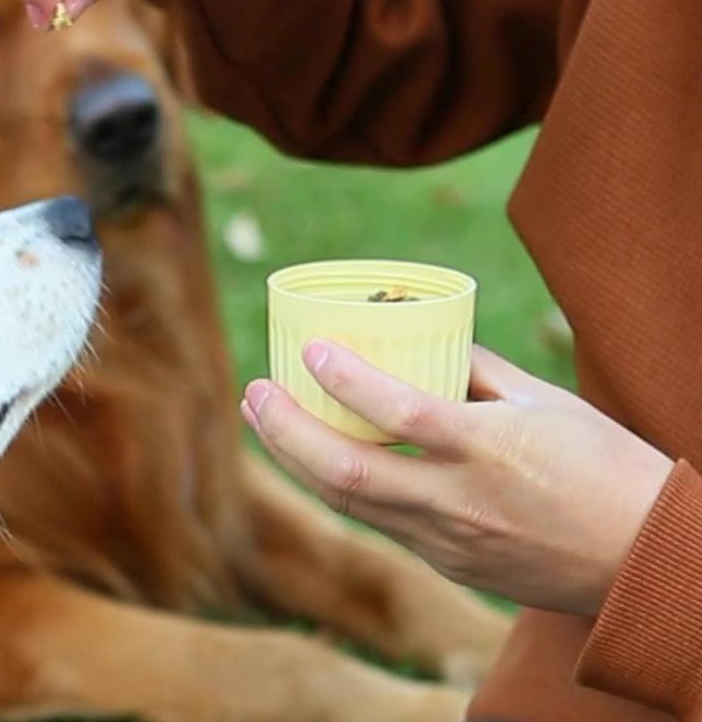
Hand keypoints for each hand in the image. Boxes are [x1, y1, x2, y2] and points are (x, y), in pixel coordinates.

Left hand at [241, 341, 673, 615]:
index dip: (345, 381)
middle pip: (348, 471)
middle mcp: (459, 501)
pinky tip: (318, 454)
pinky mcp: (448, 563)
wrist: (646, 561)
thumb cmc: (604, 466)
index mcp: (489, 449)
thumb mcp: (545, 400)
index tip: (311, 348)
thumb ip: (477, 369)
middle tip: (256, 390)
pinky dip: (340, 484)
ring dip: (297, 458)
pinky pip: (380, 520)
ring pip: (350, 502)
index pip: (400, 413)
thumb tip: (423, 339)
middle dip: (287, 430)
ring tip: (263, 417)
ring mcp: (448, 541)